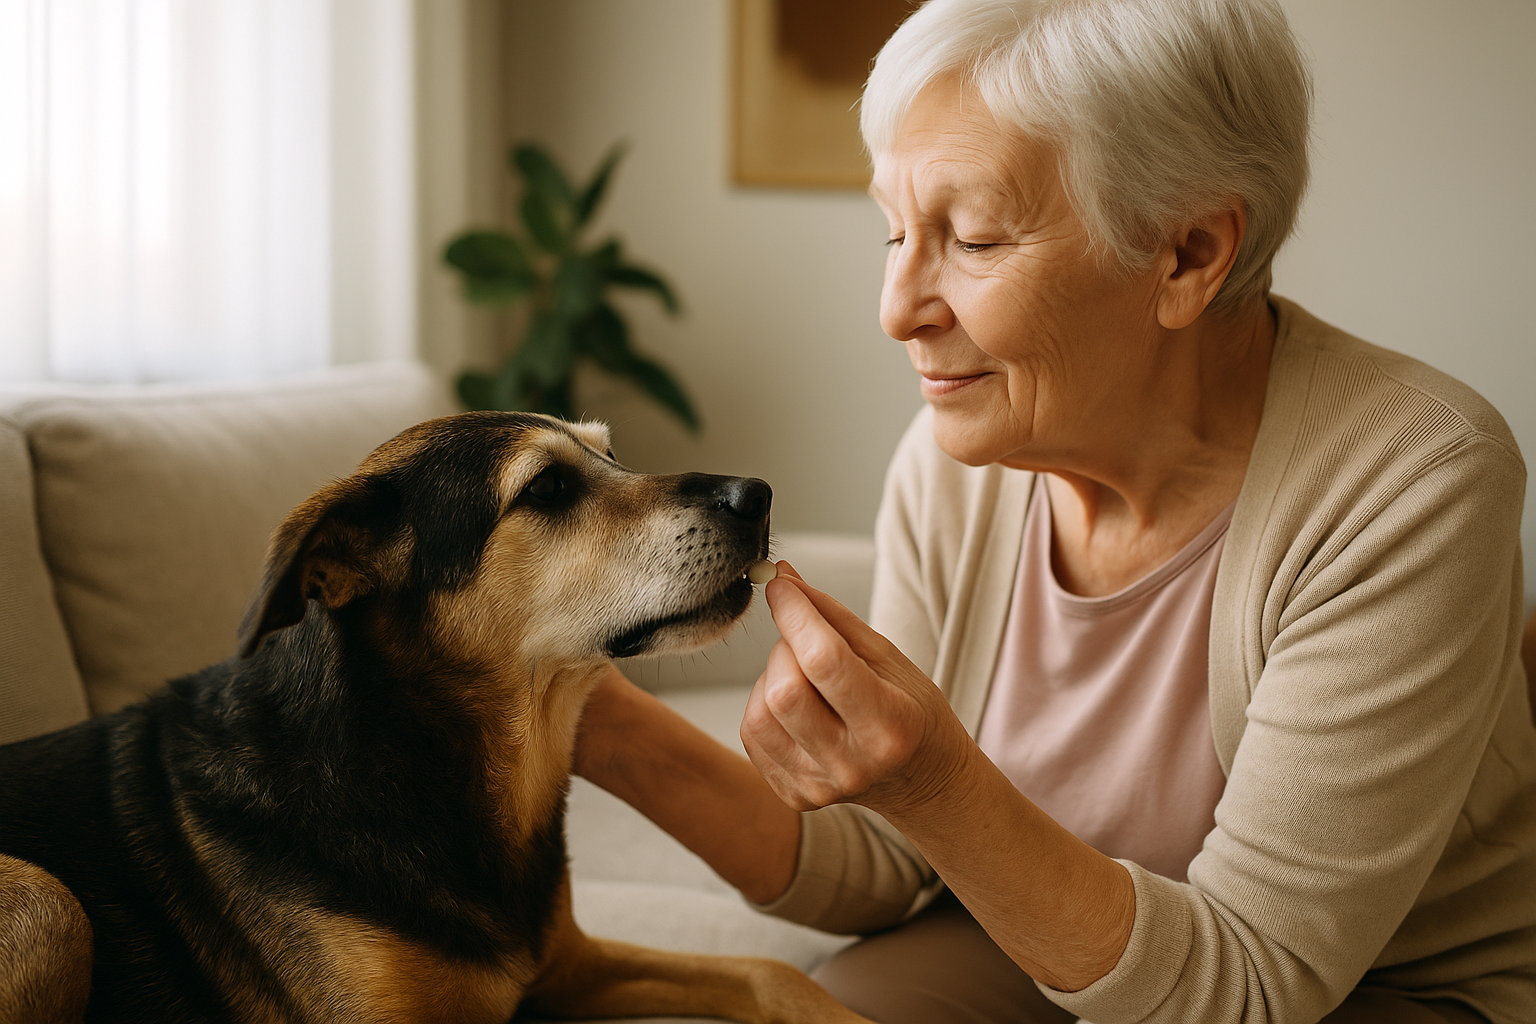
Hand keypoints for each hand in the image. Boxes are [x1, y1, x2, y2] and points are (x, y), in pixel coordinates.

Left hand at [740, 562, 970, 815]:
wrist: (922, 781)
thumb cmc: (912, 710)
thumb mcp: (889, 657)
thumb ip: (833, 617)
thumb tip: (783, 577)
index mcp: (890, 726)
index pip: (824, 661)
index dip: (794, 614)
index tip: (780, 585)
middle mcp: (853, 764)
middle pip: (783, 690)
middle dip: (785, 648)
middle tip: (808, 643)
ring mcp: (821, 787)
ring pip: (759, 712)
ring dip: (772, 678)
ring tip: (806, 679)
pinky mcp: (796, 796)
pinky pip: (752, 735)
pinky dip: (765, 707)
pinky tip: (798, 708)